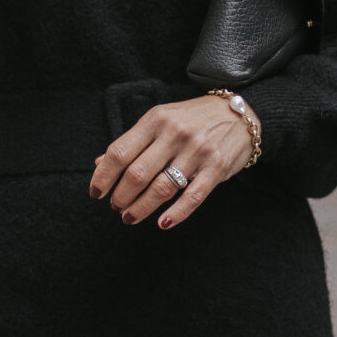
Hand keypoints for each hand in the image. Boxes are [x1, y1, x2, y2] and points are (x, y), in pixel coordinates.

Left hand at [90, 96, 255, 228]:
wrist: (240, 114)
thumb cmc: (194, 119)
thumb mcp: (161, 120)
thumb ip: (133, 142)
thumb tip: (99, 164)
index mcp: (156, 120)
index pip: (120, 152)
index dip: (103, 176)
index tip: (96, 192)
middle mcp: (175, 133)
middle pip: (137, 174)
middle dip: (121, 197)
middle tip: (116, 208)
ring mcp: (197, 151)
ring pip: (162, 188)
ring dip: (141, 208)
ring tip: (130, 217)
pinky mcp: (216, 168)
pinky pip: (193, 197)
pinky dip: (176, 213)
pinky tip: (162, 223)